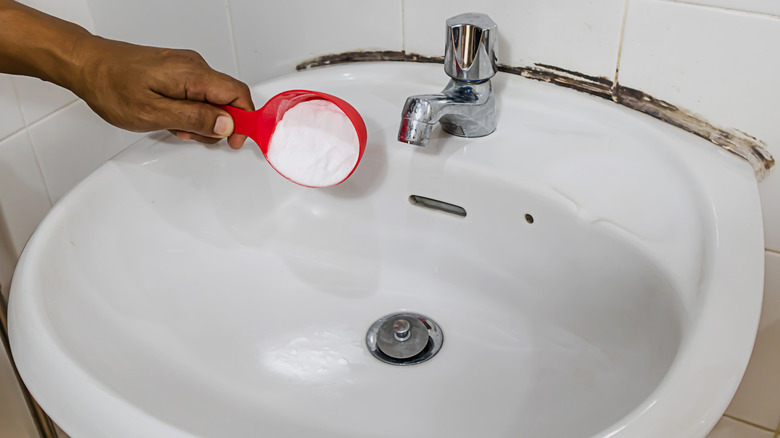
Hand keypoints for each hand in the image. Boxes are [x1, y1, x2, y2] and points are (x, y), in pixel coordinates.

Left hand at [71, 38, 253, 148]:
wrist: (86, 64)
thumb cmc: (111, 85)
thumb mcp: (153, 113)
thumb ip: (194, 118)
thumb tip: (226, 124)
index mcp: (192, 74)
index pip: (238, 95)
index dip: (243, 122)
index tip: (235, 140)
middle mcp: (194, 66)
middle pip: (228, 98)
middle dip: (219, 124)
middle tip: (193, 136)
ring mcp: (186, 67)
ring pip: (214, 98)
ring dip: (203, 119)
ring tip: (176, 127)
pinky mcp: (178, 71)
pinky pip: (199, 93)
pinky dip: (193, 110)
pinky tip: (174, 118)